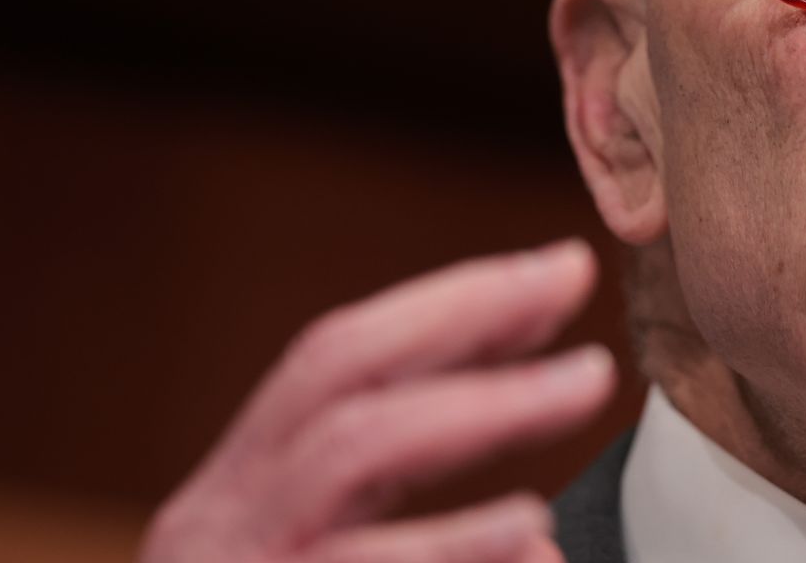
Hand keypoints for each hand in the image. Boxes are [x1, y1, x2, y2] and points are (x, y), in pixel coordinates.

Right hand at [140, 239, 614, 562]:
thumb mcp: (325, 534)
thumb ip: (400, 468)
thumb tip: (547, 362)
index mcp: (237, 490)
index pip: (338, 359)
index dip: (451, 304)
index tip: (561, 272)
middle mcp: (214, 533)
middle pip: (344, 404)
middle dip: (470, 347)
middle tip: (592, 332)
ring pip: (350, 484)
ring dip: (478, 434)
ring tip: (582, 410)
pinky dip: (454, 561)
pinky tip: (534, 552)